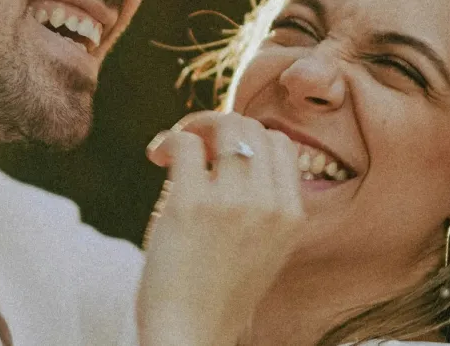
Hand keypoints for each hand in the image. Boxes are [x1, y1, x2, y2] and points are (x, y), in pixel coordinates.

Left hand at [136, 111, 304, 345]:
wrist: (192, 335)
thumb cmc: (217, 295)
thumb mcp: (263, 249)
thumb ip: (260, 204)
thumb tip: (230, 149)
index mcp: (292, 215)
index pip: (282, 145)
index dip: (248, 138)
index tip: (220, 152)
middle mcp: (269, 204)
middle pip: (254, 127)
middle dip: (220, 125)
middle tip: (192, 145)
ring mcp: (232, 202)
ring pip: (224, 124)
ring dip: (193, 126)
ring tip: (172, 148)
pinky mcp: (191, 203)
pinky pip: (185, 143)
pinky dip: (168, 140)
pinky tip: (157, 158)